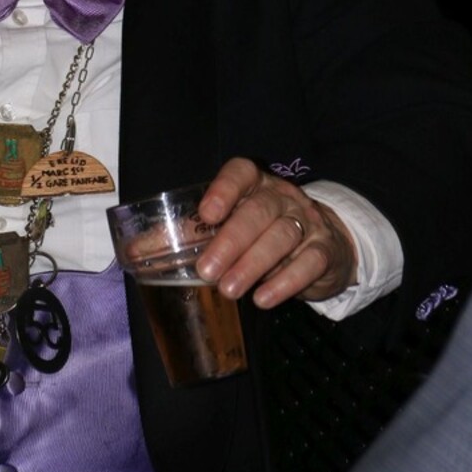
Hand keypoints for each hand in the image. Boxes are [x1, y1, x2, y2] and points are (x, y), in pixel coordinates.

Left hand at [195, 157, 356, 307]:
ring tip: (229, 290)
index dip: (224, 189)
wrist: (328, 242)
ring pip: (282, 236)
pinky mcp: (325, 250)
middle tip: (206, 271)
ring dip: (252, 264)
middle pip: (259, 210)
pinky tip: (263, 299)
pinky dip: (285, 282)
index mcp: (256, 184)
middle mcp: (283, 197)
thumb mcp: (235, 223)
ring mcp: (307, 221)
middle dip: (231, 241)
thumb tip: (143, 248)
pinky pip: (309, 263)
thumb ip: (193, 232)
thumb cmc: (266, 231)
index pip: (242, 172)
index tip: (207, 215)